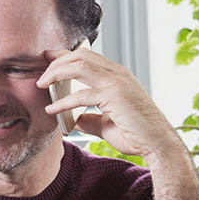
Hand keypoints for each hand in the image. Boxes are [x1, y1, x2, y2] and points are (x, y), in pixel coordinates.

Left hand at [38, 47, 178, 162]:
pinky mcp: (114, 95)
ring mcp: (117, 82)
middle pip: (80, 55)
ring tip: (41, 85)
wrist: (158, 145)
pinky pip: (81, 95)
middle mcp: (117, 74)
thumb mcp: (106, 124)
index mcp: (117, 76)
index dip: (65, 55)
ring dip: (56, 73)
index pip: (87, 56)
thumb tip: (73, 120)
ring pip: (79, 66)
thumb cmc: (136, 135)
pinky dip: (63, 101)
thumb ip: (90, 118)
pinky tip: (52, 109)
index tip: (47, 57)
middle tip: (40, 75)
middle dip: (56, 62)